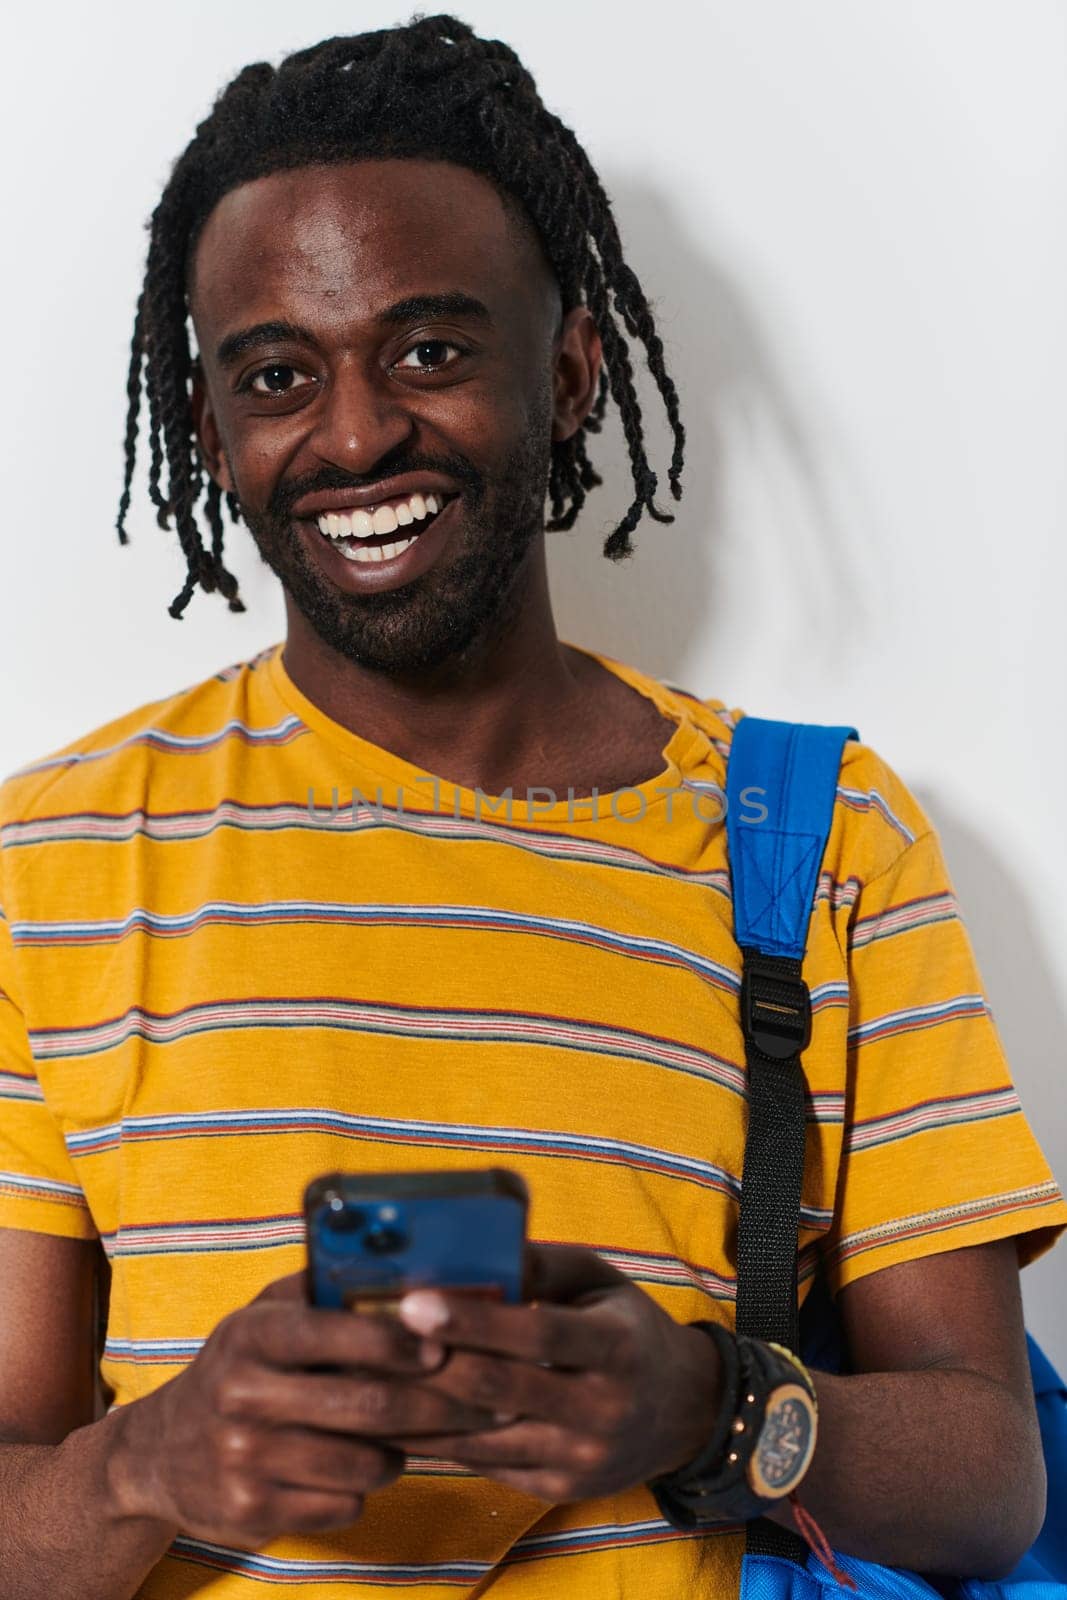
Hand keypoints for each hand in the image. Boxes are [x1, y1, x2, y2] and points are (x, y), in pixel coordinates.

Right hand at [106, 1269, 503, 1548]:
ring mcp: (242, 1458)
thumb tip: (411, 1266)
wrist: (162, 1453)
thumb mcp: (266, 1317)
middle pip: (366, 1405)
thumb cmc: (242, 1368)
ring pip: (363, 1462)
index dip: (398, 1341)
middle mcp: (241, 1394)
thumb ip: (327, 1291)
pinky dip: (364, 1487)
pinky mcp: (250, 1511)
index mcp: (252, 1335)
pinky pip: (342, 1504)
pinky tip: (359, 1467)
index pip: (336, 1333)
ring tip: (407, 1434)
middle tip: (480, 1403)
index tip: (443, 1346)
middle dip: (434, 1405)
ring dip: (400, 1451)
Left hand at [387, 1243, 724, 1502]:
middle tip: (366, 1342)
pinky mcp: (556, 1488)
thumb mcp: (601, 1282)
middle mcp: (600, 1409)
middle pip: (498, 1390)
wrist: (685, 1413)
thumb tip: (478, 1247)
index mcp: (614, 1347)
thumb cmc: (628, 1330)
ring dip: (415, 1412)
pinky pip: (482, 1466)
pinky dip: (434, 1442)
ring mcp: (578, 1457)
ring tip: (362, 1382)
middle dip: (428, 1365)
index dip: (473, 1319)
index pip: (535, 1334)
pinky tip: (392, 1417)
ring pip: (480, 1439)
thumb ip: (543, 1265)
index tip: (414, 1301)